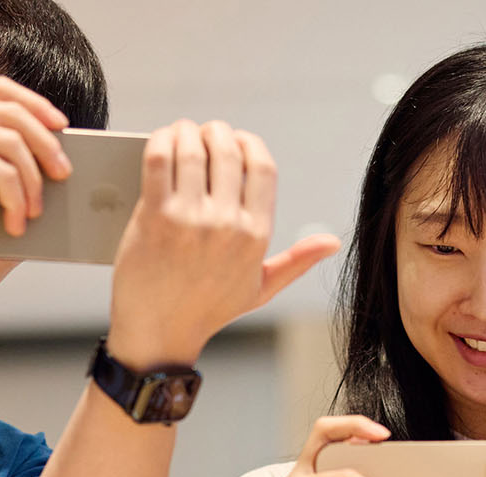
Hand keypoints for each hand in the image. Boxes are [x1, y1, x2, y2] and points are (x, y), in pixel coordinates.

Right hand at [0, 77, 73, 271]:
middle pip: (12, 113)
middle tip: (63, 172)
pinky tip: (15, 224)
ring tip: (35, 210)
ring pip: (13, 145)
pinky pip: (5, 174)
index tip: (60, 124)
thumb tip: (51, 146)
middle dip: (46, 144)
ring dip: (33, 182)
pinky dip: (17, 202)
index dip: (35, 103)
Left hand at [106, 121, 341, 366]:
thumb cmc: (206, 312)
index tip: (235, 141)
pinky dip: (160, 141)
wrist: (158, 335)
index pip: (262, 166)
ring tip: (181, 134)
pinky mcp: (154, 218)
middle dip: (215, 132)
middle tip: (203, 134)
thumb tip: (332, 242)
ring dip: (186, 132)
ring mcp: (189, 220)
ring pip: (192, 149)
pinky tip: (161, 142)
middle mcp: (227, 225)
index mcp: (256, 235)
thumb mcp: (259, 289)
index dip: (248, 144)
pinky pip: (159, 160)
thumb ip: (296, 261)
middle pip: (227, 150)